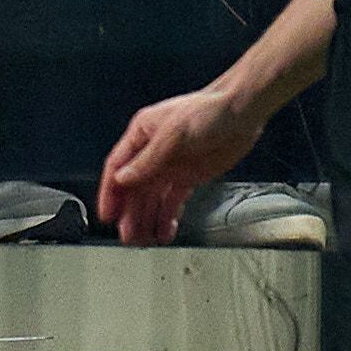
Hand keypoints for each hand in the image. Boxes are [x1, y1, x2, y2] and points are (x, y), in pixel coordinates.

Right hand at [97, 87, 259, 245]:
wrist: (243, 111)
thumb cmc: (209, 110)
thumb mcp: (174, 133)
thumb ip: (148, 159)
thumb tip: (123, 178)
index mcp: (142, 135)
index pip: (117, 168)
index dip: (110, 193)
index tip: (107, 214)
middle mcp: (153, 153)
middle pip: (134, 189)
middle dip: (130, 213)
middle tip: (128, 235)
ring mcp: (171, 166)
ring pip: (153, 199)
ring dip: (147, 219)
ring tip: (144, 240)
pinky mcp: (190, 176)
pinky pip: (174, 200)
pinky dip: (168, 217)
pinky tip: (165, 231)